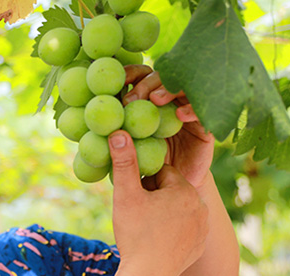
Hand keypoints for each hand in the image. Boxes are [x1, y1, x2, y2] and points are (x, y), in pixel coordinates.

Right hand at [107, 131, 208, 275]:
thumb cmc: (135, 235)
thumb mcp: (126, 196)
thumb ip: (124, 163)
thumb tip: (119, 132)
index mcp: (185, 189)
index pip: (161, 174)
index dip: (143, 184)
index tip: (134, 198)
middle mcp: (201, 205)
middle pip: (171, 192)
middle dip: (154, 198)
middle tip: (137, 214)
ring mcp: (203, 228)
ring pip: (178, 211)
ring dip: (163, 214)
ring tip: (146, 229)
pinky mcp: (200, 245)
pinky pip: (184, 230)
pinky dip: (171, 233)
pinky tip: (157, 243)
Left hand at [121, 65, 213, 188]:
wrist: (175, 187)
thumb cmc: (147, 169)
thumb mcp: (128, 151)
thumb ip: (114, 136)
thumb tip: (85, 126)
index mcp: (148, 102)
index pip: (140, 78)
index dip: (129, 74)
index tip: (117, 81)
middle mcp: (169, 101)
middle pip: (160, 77)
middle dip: (144, 84)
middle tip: (132, 99)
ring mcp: (187, 109)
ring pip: (181, 86)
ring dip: (167, 89)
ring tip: (155, 101)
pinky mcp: (203, 124)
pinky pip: (200, 108)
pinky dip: (190, 108)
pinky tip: (180, 115)